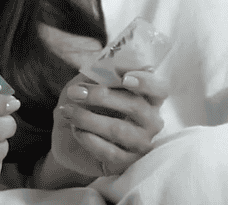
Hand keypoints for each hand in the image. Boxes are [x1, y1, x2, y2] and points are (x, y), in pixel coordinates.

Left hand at [49, 71, 167, 177]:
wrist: (67, 140)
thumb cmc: (85, 106)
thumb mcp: (87, 83)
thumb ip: (98, 72)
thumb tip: (104, 63)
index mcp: (147, 98)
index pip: (160, 89)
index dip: (145, 82)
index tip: (124, 78)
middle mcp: (151, 122)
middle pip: (136, 106)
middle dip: (102, 96)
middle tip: (75, 92)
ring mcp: (141, 145)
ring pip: (119, 130)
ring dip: (88, 118)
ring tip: (68, 112)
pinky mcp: (126, 164)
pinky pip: (109, 152)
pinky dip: (88, 138)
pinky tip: (76, 130)